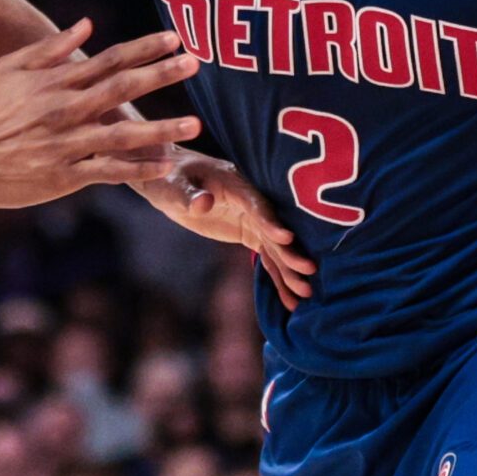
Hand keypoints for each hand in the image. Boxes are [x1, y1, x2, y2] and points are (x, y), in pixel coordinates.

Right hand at [0, 21, 198, 207]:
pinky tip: (164, 166)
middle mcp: (64, 110)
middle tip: (196, 63)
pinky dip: (137, 169)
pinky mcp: (64, 175)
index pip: (108, 60)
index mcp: (54, 82)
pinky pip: (108, 171)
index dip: (143, 48)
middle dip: (160, 75)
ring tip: (195, 124)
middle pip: (120, 88)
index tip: (175, 38)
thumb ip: (51, 49)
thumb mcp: (10, 69)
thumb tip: (88, 24)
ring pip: (121, 134)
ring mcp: (65, 144)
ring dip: (161, 129)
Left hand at [140, 151, 315, 309]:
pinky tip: (290, 297)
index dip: (270, 220)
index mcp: (234, 183)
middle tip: (308, 272)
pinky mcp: (250, 232)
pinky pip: (268, 255)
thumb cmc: (169, 177)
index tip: (286, 238)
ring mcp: (253, 217)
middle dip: (290, 250)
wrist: (170, 180)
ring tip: (305, 294)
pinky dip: (278, 275)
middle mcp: (250, 199)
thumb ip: (188, 195)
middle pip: (273, 227)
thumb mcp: (173, 186)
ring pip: (275, 246)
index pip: (256, 203)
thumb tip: (203, 203)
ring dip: (289, 269)